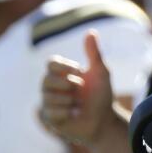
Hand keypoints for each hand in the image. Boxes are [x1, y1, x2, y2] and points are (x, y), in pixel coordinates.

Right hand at [39, 31, 114, 146]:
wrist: (105, 120)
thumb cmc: (102, 95)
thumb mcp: (101, 72)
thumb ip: (94, 53)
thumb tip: (91, 32)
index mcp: (61, 73)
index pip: (51, 63)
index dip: (64, 66)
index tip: (79, 71)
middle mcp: (51, 86)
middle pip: (46, 79)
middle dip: (68, 85)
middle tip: (80, 90)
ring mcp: (48, 102)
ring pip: (49, 97)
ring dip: (70, 100)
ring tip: (79, 104)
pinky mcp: (49, 117)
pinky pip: (51, 111)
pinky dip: (67, 111)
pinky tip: (74, 113)